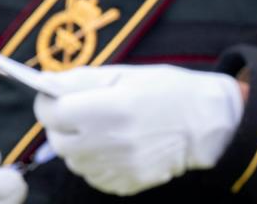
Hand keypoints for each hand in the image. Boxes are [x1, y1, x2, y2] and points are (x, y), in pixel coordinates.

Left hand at [34, 65, 243, 195]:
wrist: (209, 122)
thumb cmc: (171, 91)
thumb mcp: (131, 73)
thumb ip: (85, 79)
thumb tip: (47, 82)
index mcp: (110, 108)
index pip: (52, 111)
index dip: (49, 101)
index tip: (56, 96)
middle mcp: (110, 142)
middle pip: (57, 140)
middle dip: (64, 124)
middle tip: (85, 111)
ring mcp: (117, 167)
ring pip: (74, 160)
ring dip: (80, 143)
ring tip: (107, 128)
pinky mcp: (125, 183)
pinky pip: (93, 175)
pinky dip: (97, 161)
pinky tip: (118, 145)